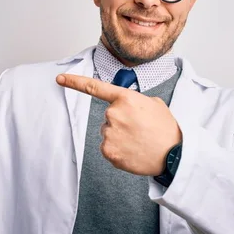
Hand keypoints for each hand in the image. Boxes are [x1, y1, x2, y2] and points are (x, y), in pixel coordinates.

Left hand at [56, 74, 181, 175]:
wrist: (173, 154)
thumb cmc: (165, 128)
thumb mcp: (154, 104)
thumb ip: (134, 101)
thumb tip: (126, 108)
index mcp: (125, 98)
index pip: (95, 87)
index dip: (74, 82)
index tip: (60, 79)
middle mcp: (114, 113)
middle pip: (108, 117)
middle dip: (121, 122)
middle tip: (140, 129)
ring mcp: (109, 133)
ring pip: (108, 132)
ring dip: (120, 136)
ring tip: (139, 141)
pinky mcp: (108, 151)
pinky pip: (107, 147)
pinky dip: (118, 150)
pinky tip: (133, 151)